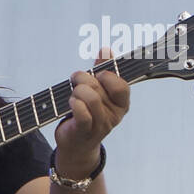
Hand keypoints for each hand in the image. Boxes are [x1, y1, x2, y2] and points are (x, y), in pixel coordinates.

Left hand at [53, 47, 129, 175]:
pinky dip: (75, 104)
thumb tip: (105, 49)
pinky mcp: (85, 132)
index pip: (121, 85)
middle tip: (75, 81)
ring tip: (72, 95)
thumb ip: (103, 69)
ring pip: (91, 98)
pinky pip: (83, 114)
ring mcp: (101, 125)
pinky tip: (71, 103)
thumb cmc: (87, 112)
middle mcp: (115, 115)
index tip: (96, 74)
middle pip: (99, 87)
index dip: (106, 76)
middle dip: (82, 79)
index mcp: (122, 103)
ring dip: (76, 92)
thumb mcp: (97, 91)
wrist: (76, 144)